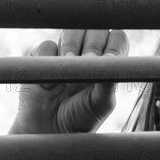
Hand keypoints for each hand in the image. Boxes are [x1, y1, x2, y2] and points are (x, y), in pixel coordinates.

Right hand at [11, 29, 128, 133]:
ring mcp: (65, 53)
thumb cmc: (80, 119)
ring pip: (71, 31)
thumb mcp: (101, 103)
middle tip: (85, 63)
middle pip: (94, 29)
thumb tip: (112, 59)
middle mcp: (88, 55)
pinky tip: (48, 85)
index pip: (117, 37)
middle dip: (91, 45)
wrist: (48, 131)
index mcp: (107, 63)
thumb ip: (109, 81)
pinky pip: (47, 44)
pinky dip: (47, 60)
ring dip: (70, 48)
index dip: (113, 44)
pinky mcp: (42, 57)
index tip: (107, 60)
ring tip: (67, 70)